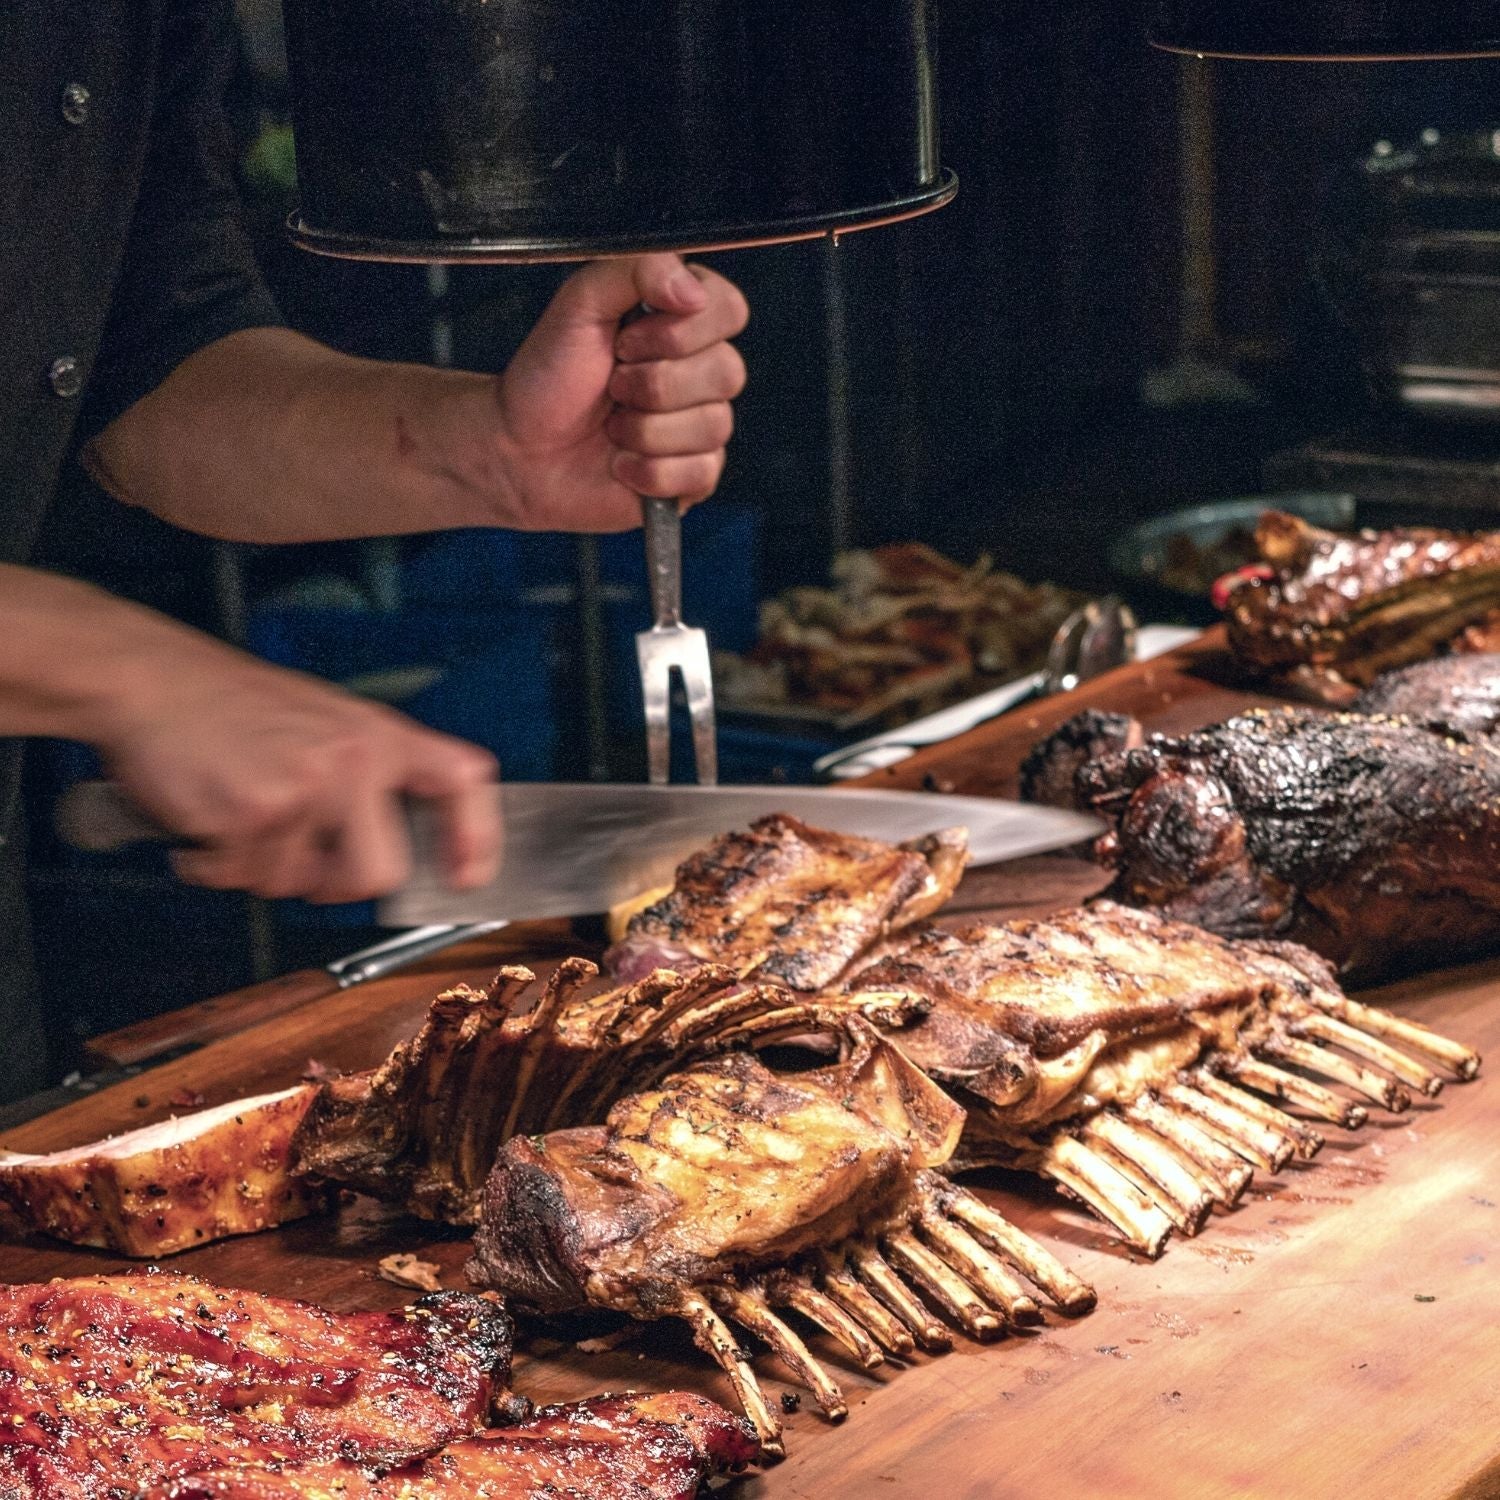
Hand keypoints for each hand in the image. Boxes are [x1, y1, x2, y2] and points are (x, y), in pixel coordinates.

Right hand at [96, 635, 499, 903]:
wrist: (155, 680)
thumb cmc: (234, 705)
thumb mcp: (327, 721)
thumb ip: (369, 777)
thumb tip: (397, 854)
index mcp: (380, 735)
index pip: (461, 780)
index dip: (476, 835)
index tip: (467, 876)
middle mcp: (355, 758)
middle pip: (379, 874)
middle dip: (335, 886)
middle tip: (300, 861)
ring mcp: (307, 785)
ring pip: (301, 884)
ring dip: (263, 868)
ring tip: (242, 817)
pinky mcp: (255, 811)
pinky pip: (245, 878)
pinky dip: (218, 864)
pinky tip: (209, 820)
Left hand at [492, 253, 748, 531]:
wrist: (520, 450)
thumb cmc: (548, 378)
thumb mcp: (580, 303)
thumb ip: (635, 270)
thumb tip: (692, 290)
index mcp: (681, 321)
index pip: (729, 310)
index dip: (678, 331)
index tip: (625, 341)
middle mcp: (699, 370)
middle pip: (727, 371)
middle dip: (653, 384)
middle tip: (612, 386)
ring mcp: (701, 425)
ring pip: (712, 426)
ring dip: (645, 430)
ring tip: (612, 426)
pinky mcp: (694, 475)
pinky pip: (701, 472)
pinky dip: (648, 470)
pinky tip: (621, 463)